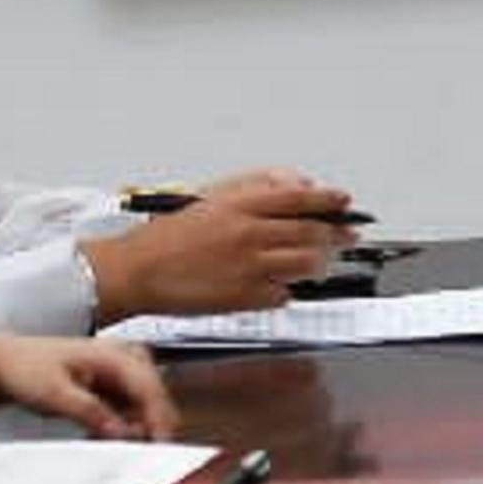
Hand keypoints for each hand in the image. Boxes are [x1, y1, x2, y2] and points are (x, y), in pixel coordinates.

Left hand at [0, 333, 181, 441]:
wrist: (7, 362)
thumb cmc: (27, 368)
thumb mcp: (53, 393)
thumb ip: (89, 411)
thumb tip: (121, 431)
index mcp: (114, 354)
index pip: (149, 388)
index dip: (159, 419)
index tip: (159, 446)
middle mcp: (125, 358)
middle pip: (155, 398)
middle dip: (149, 427)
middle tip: (133, 455)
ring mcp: (123, 371)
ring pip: (146, 406)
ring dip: (135, 429)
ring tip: (104, 443)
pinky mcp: (116, 385)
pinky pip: (132, 410)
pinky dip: (123, 426)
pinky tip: (101, 436)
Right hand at [97, 179, 355, 315]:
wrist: (135, 271)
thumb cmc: (167, 236)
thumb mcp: (211, 196)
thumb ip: (256, 186)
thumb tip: (295, 185)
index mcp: (241, 205)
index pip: (302, 198)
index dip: (330, 201)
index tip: (345, 203)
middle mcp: (250, 234)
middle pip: (313, 233)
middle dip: (337, 235)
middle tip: (346, 236)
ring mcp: (249, 267)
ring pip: (307, 264)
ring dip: (318, 264)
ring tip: (315, 264)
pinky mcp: (244, 298)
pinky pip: (283, 294)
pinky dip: (285, 290)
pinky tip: (274, 285)